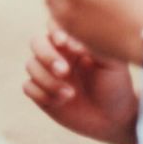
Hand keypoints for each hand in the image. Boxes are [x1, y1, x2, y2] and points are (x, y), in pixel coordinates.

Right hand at [23, 24, 137, 143]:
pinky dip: (42, 94)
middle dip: (47, 56)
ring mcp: (46, 73)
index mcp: (71, 42)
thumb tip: (72, 44)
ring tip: (70, 94)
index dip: (54, 31)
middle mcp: (55, 54)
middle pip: (36, 42)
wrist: (114, 118)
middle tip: (65, 71)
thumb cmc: (115, 85)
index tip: (64, 43)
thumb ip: (94, 48)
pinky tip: (61, 101)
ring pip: (31, 65)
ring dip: (48, 80)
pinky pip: (28, 87)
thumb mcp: (112, 64)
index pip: (53, 25)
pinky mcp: (40, 92)